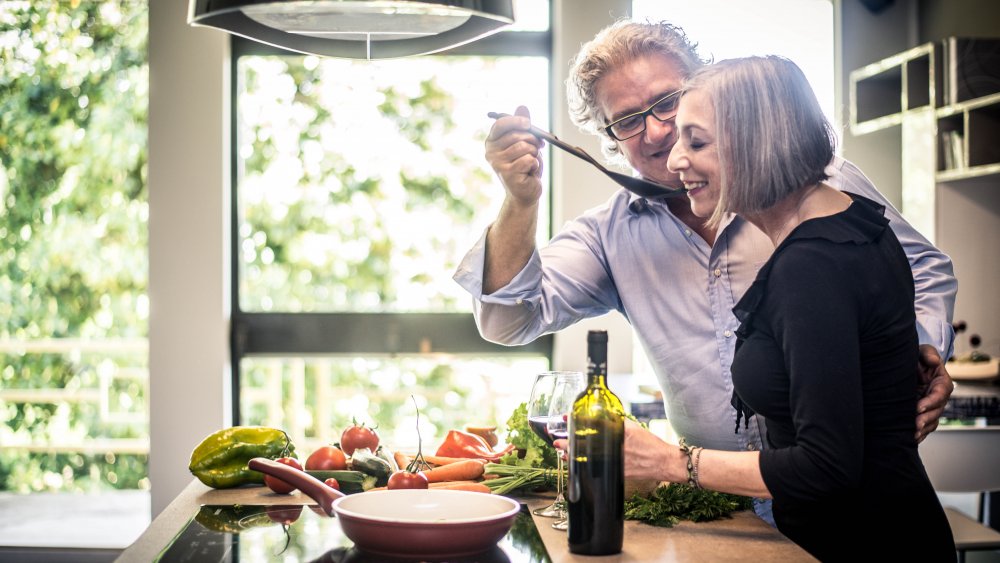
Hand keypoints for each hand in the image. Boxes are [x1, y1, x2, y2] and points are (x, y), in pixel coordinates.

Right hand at [485, 106, 544, 206]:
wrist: (525, 193)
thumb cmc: (524, 167)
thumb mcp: (525, 143)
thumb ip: (522, 126)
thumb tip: (522, 107)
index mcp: (492, 142)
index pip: (500, 124)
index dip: (515, 121)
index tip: (528, 123)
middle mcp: (491, 152)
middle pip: (517, 135)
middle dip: (532, 140)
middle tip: (537, 148)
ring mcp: (498, 163)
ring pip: (524, 147)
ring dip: (534, 153)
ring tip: (531, 162)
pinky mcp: (508, 173)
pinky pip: (528, 159)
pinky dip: (535, 164)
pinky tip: (530, 172)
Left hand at [554, 421, 684, 482]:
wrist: (663, 462)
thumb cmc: (650, 444)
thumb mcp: (632, 428)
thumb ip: (616, 423)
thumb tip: (600, 417)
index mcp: (617, 436)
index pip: (591, 429)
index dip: (575, 426)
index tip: (565, 420)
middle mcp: (613, 451)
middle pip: (584, 448)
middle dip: (568, 445)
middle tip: (557, 442)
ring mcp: (613, 463)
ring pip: (588, 460)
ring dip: (574, 456)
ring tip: (563, 452)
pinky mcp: (616, 473)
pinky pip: (596, 468)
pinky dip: (586, 464)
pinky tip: (579, 463)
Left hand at [915, 344, 954, 442]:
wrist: (912, 366)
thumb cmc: (920, 358)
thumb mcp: (924, 351)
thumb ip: (929, 354)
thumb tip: (935, 361)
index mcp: (942, 383)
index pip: (939, 395)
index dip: (930, 402)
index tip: (918, 407)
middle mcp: (939, 398)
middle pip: (936, 411)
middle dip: (926, 419)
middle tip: (915, 425)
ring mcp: (932, 407)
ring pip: (931, 422)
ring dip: (923, 429)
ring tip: (912, 435)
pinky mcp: (923, 413)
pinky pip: (924, 426)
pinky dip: (919, 433)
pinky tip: (910, 439)